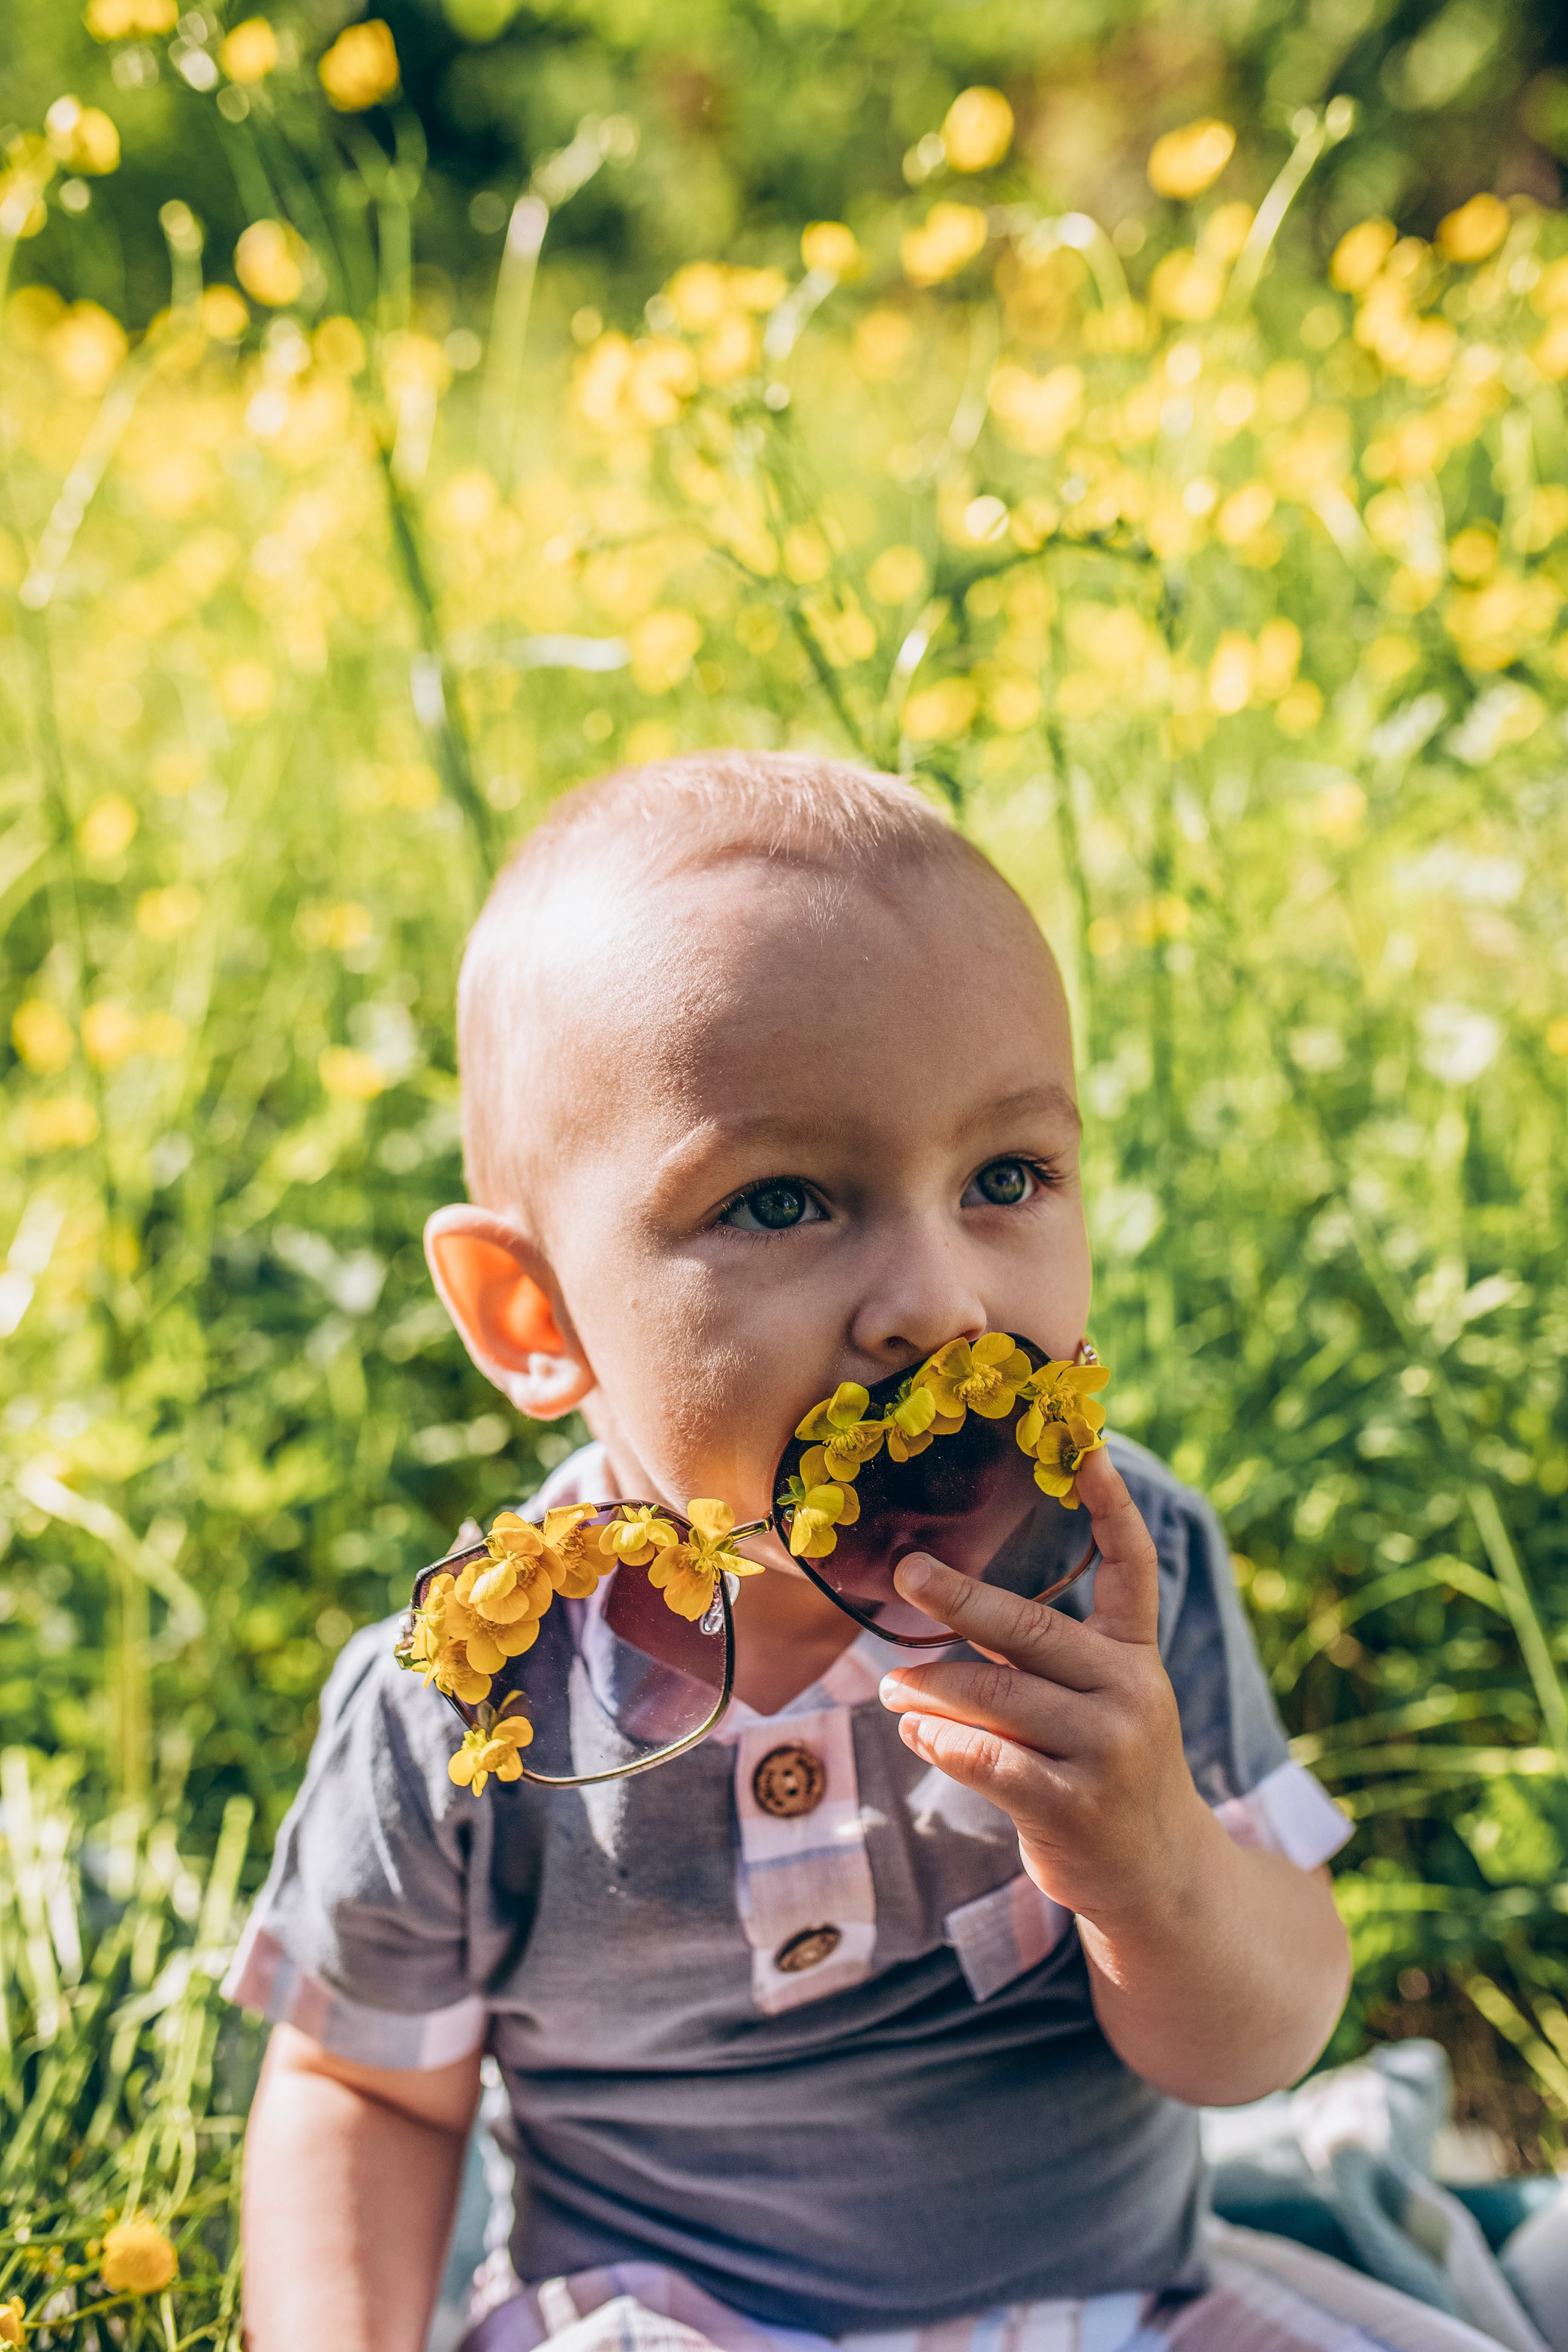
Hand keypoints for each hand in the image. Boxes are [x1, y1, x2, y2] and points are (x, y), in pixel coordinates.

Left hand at [877, 1446, 1216, 1927]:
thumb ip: (1035, 1666)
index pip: (1133, 1565)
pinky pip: (986, 1759)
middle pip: (1032, 1628)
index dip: (1112, 1504)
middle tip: (905, 1573)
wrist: (1160, 1878)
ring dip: (929, 1687)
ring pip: (995, 1697)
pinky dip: (940, 1740)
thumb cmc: (1105, 1772)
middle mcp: (1129, 1692)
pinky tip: (917, 1732)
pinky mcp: (1072, 1806)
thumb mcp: (1097, 1706)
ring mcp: (1105, 1751)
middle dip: (960, 1598)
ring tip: (891, 1687)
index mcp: (1135, 1655)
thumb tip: (925, 1646)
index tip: (1088, 1444)